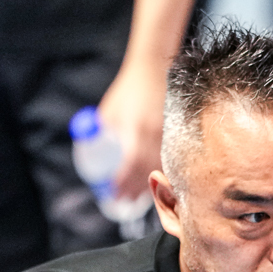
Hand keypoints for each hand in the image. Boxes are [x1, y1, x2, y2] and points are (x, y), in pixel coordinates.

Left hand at [97, 59, 166, 202]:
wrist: (153, 69)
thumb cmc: (127, 90)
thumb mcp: (109, 111)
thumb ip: (104, 133)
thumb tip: (96, 156)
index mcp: (135, 128)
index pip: (129, 163)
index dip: (122, 181)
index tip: (113, 194)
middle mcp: (153, 133)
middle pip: (146, 170)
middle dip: (134, 189)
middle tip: (124, 202)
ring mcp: (168, 133)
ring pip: (160, 166)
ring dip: (149, 184)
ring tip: (138, 197)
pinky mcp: (176, 132)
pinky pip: (170, 158)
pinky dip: (162, 171)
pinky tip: (156, 179)